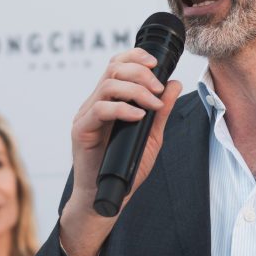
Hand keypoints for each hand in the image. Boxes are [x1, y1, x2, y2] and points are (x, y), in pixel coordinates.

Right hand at [59, 48, 183, 255]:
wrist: (106, 198)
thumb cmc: (125, 169)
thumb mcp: (151, 136)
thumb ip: (161, 111)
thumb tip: (174, 84)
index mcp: (109, 100)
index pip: (117, 64)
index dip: (135, 56)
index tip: (156, 64)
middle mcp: (95, 103)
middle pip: (113, 68)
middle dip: (140, 72)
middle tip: (158, 89)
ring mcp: (86, 115)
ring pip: (108, 85)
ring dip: (135, 89)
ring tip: (152, 103)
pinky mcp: (81, 130)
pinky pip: (100, 109)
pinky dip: (123, 109)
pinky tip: (138, 116)